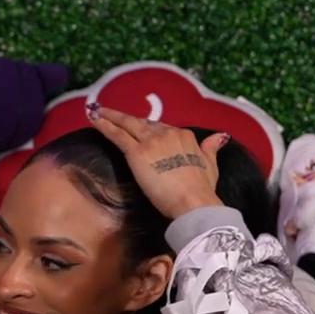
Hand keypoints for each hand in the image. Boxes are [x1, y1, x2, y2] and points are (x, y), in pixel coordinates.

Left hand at [89, 106, 227, 219]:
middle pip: (141, 123)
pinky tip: (94, 120)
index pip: (160, 128)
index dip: (146, 127)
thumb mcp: (210, 165)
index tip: (135, 126)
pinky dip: (105, 126)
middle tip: (106, 110)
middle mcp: (168, 134)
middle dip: (124, 117)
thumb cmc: (202, 189)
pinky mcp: (137, 152)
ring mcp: (151, 142)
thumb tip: (219, 136)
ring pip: (127, 125)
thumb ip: (210, 149)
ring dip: (110, 117)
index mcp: (185, 136)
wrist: (193, 202)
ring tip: (96, 112)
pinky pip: (118, 135)